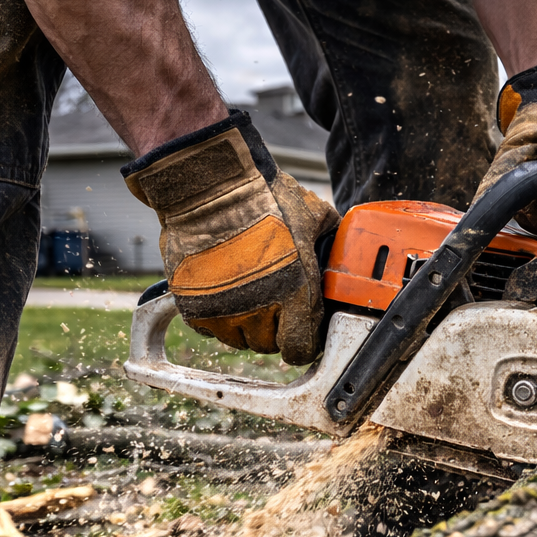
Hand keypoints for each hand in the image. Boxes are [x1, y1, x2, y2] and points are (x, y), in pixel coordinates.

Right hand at [124, 111, 338, 363]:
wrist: (209, 187)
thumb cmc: (264, 197)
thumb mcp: (313, 215)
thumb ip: (331, 239)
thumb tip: (343, 247)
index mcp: (294, 293)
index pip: (300, 350)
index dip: (303, 341)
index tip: (300, 328)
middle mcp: (259, 309)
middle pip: (268, 345)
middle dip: (273, 328)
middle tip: (271, 301)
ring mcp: (223, 311)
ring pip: (238, 339)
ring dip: (243, 323)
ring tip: (244, 293)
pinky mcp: (193, 306)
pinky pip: (208, 328)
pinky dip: (214, 315)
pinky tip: (220, 289)